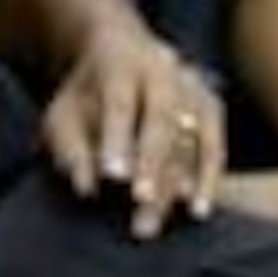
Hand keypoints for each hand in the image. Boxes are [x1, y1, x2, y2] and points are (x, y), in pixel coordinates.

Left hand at [44, 31, 223, 239]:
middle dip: (153, 158)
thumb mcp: (63, 114)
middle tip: (140, 198)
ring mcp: (191, 85)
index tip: (112, 176)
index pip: (120, 99)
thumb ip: (70, 147)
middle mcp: (162, 68)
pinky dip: (208, 178)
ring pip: (190, 134)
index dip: (117, 137)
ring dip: (175, 180)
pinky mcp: (210, 105)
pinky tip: (196, 209)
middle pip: (163, 114)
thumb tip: (86, 187)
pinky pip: (213, 144)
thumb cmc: (85, 97)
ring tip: (153, 220)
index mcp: (120, 60)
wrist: (121, 56)